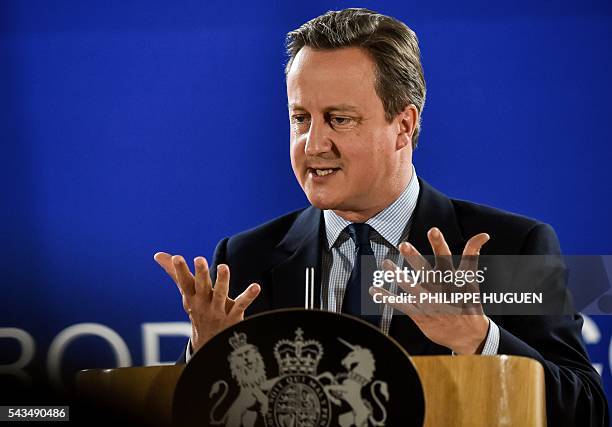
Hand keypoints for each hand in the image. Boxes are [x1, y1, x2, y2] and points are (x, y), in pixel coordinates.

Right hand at [154, 252, 260, 351]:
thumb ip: (176, 273)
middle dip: (201, 274)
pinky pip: (241, 305)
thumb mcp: (186, 292)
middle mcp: (203, 303)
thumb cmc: (198, 308)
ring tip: (223, 267)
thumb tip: (158, 255)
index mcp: (192, 296)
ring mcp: (218, 310)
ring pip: (220, 295)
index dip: (180, 270)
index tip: (177, 257)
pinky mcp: (233, 316)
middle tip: (199, 259)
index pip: (185, 282)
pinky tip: (255, 287)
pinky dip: (248, 296)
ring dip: (222, 281)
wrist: (209, 342)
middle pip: (202, 287)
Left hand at [369, 227, 489, 353]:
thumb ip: (472, 255)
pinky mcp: (420, 315)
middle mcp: (441, 290)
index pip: (447, 258)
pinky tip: (374, 290)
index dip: (440, 244)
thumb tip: (483, 234)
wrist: (469, 335)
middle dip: (415, 259)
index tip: (433, 230)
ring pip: (411, 287)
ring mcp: (429, 303)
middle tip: (404, 245)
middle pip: (427, 271)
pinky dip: (387, 298)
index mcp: (453, 279)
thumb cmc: (468, 302)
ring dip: (397, 275)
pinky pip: (401, 305)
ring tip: (385, 263)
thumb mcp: (471, 278)